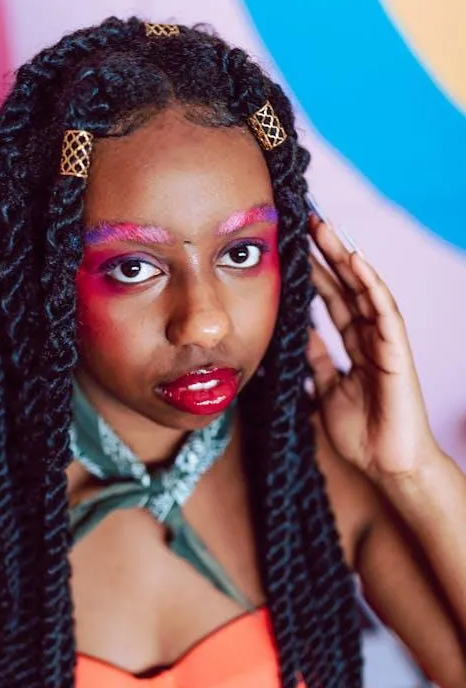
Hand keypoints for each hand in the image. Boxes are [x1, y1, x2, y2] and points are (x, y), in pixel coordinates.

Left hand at [307, 214, 440, 482]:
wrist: (388, 466)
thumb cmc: (362, 435)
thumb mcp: (325, 393)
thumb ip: (315, 365)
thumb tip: (296, 341)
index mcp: (353, 348)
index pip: (331, 303)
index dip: (313, 275)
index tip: (291, 249)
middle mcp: (369, 338)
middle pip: (345, 288)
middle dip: (325, 255)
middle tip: (304, 222)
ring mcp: (385, 343)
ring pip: (364, 291)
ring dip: (345, 258)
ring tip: (325, 228)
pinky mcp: (397, 352)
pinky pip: (385, 312)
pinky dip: (372, 285)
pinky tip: (357, 260)